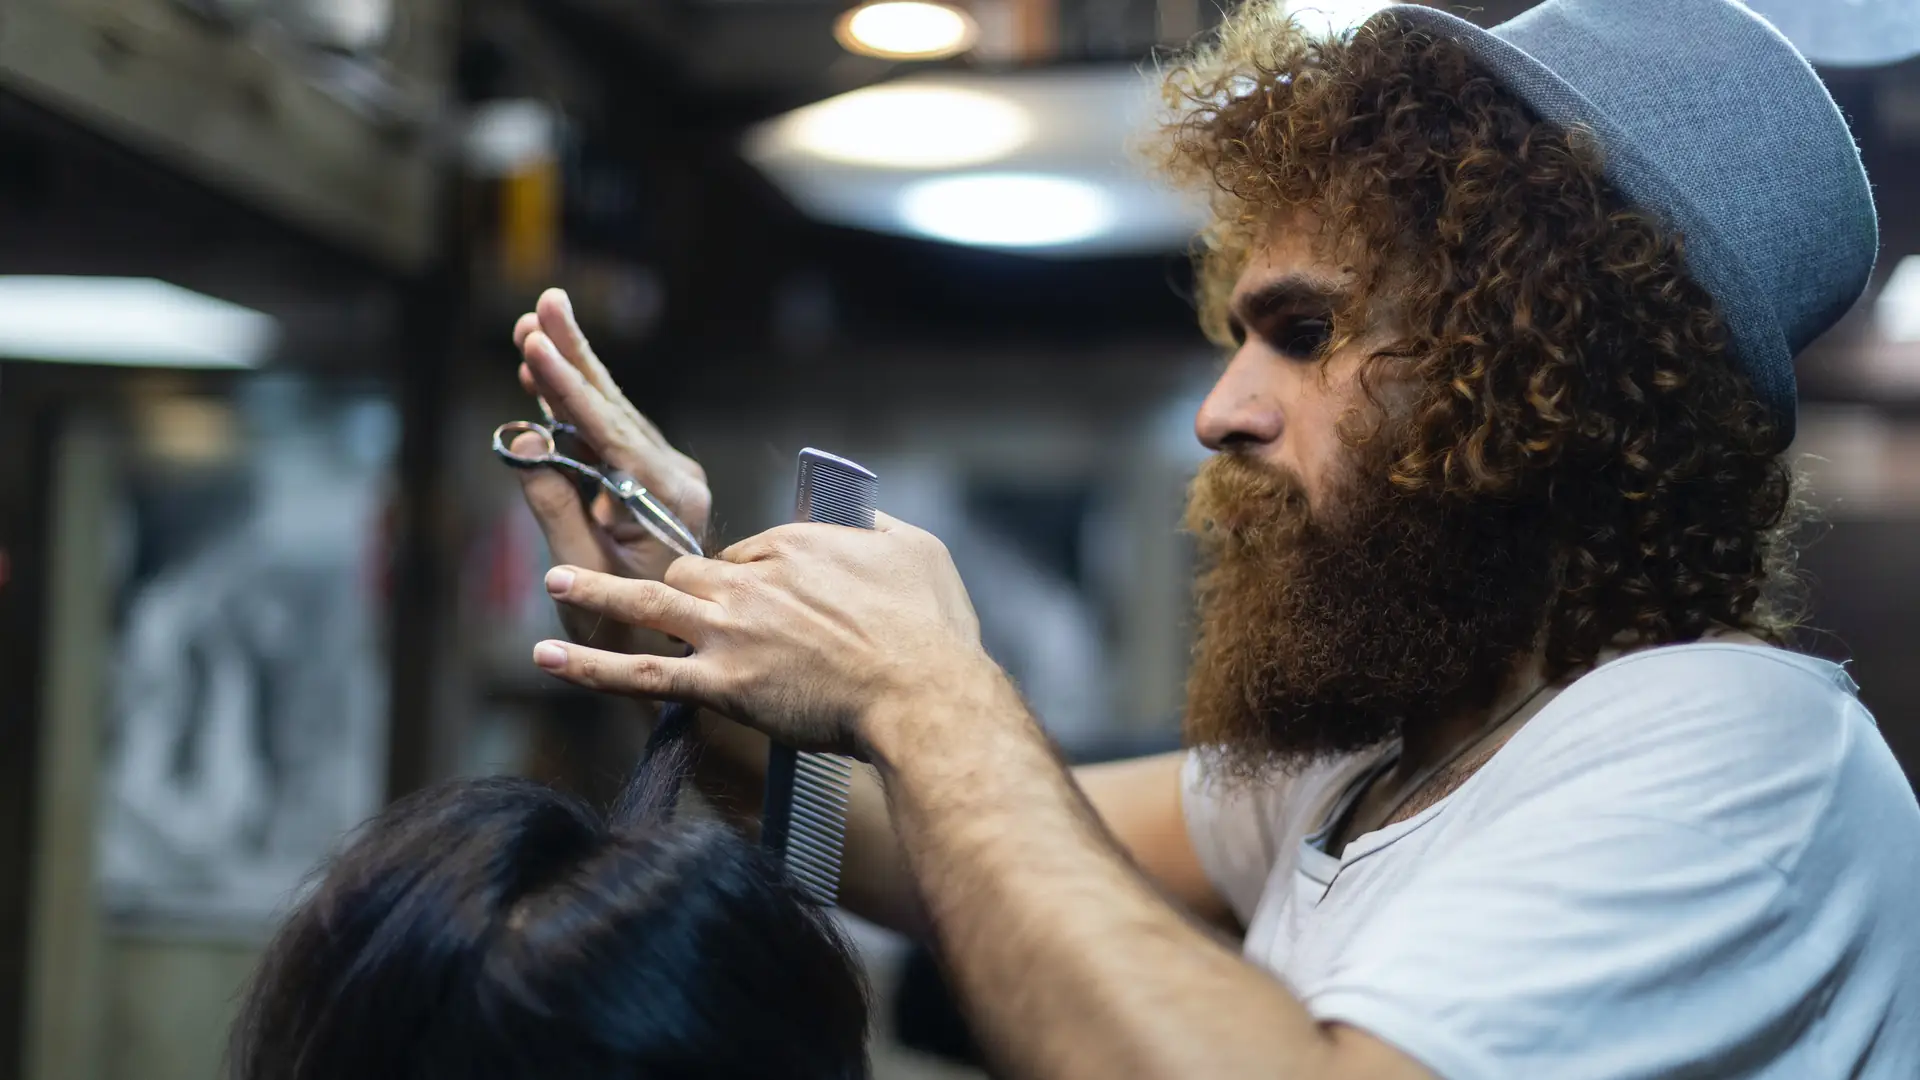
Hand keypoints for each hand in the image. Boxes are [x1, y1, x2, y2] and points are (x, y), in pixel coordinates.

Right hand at [511, 288, 710, 651]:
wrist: (674, 659)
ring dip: (570, 371)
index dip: (566, 386)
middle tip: (544, 304)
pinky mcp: (650, 482)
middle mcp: (676, 477)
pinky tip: (543, 375)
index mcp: (668, 498)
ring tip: (534, 326)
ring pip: (611, 413)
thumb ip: (555, 504)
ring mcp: (666, 476)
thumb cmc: (626, 629)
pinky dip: (574, 404)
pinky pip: (607, 434)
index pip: (610, 430)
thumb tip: (524, 436)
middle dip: (573, 356)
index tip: (534, 344)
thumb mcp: (581, 574)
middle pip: (615, 406)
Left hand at [528, 513, 996, 752]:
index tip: (760, 602)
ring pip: (651, 601)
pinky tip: (549, 658)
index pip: (752, 551)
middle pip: (696, 571)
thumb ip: (883, 531)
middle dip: (686, 589)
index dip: (750, 577)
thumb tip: (870, 523)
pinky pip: (643, 672)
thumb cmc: (930, 630)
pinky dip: (592, 667)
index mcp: (799, 544)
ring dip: (598, 590)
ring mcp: (731, 630)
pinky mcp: (721, 681)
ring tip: (557, 580)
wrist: (922, 692)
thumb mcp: (918, 551)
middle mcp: (754, 580)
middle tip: (684, 610)